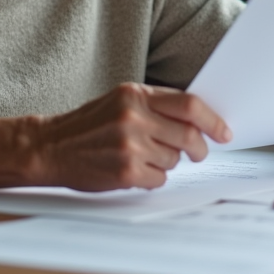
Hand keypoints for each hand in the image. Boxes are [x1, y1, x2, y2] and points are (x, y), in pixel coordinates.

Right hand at [33, 83, 231, 190]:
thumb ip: (156, 105)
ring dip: (167, 162)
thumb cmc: (89, 125)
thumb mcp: (121, 100)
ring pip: (174, 159)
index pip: (189, 105)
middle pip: (189, 135)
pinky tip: (135, 170)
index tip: (223, 131)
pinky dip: (153, 177)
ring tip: (145, 156)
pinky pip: (159, 178)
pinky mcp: (126, 172)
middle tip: (197, 152)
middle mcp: (134, 117)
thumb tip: (198, 119)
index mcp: (135, 95)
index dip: (213, 120)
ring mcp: (130, 145)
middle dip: (198, 147)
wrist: (50, 146)